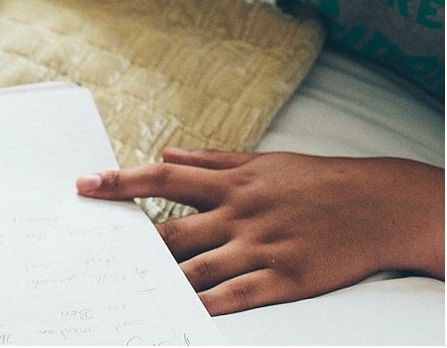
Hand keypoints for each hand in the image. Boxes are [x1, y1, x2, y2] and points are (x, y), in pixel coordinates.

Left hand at [76, 148, 445, 314]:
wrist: (382, 205)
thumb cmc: (319, 181)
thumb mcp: (264, 161)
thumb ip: (210, 159)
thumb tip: (166, 152)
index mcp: (231, 183)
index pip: (161, 178)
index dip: (119, 182)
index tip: (84, 185)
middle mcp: (240, 213)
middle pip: (170, 230)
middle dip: (130, 242)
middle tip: (93, 252)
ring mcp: (261, 247)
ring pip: (197, 267)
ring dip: (160, 279)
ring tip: (124, 288)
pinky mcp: (285, 278)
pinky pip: (237, 295)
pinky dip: (206, 305)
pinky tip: (181, 312)